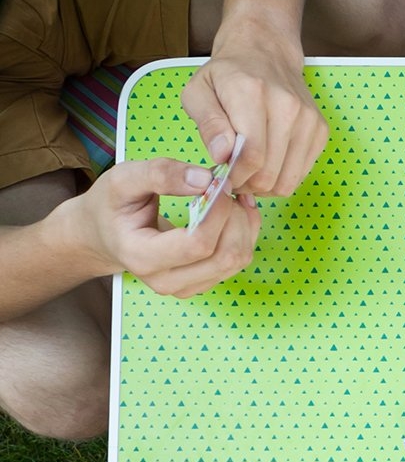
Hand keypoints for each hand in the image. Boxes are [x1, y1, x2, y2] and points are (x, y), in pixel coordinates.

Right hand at [67, 158, 260, 297]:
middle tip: (226, 187)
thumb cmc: (112, 205)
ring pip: (237, 260)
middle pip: (225, 256)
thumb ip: (161, 174)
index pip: (198, 244)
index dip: (218, 212)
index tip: (219, 182)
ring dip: (243, 225)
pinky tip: (233, 212)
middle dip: (234, 217)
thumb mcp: (123, 178)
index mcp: (142, 257)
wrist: (104, 234)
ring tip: (231, 197)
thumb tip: (205, 179)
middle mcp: (166, 281)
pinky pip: (238, 262)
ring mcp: (186, 287)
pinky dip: (244, 234)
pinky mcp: (202, 284)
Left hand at [181, 21, 327, 195]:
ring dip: (266, 185)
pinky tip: (269, 162)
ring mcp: (309, 119)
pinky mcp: (320, 130)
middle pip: (271, 173)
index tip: (224, 175)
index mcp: (253, 93)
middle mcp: (287, 106)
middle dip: (249, 184)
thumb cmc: (227, 75)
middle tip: (235, 175)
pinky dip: (283, 176)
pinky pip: (301, 173)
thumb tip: (222, 155)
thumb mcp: (198, 91)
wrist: (265, 52)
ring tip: (250, 171)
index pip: (252, 156)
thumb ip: (207, 124)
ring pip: (288, 180)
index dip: (236, 176)